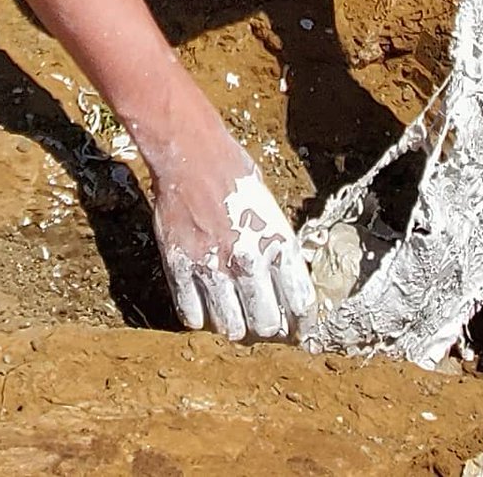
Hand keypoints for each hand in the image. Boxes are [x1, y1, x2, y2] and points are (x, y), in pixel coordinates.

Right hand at [151, 130, 315, 341]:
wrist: (191, 155)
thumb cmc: (234, 174)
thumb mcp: (269, 208)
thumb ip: (276, 246)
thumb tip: (283, 280)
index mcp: (278, 244)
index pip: (300, 304)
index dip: (302, 322)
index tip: (299, 327)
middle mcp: (249, 262)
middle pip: (265, 324)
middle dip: (268, 327)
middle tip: (263, 321)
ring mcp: (212, 268)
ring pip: (229, 327)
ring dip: (235, 327)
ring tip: (235, 318)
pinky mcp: (181, 268)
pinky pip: (192, 313)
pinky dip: (200, 318)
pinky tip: (205, 309)